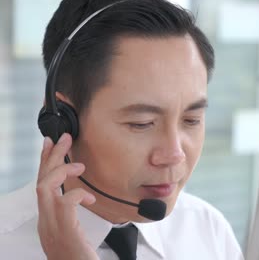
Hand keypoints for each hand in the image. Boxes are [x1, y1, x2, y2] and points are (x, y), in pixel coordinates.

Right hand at [36, 133, 97, 259]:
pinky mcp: (65, 230)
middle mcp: (46, 221)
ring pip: (45, 187)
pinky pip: (65, 203)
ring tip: (78, 165)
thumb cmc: (78, 258)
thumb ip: (71, 215)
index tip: (50, 144)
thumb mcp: (73, 233)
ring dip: (60, 170)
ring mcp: (53, 226)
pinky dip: (77, 193)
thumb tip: (84, 195)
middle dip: (51, 157)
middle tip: (63, 138)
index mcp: (48, 220)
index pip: (42, 186)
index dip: (45, 163)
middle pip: (41, 181)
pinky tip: (89, 196)